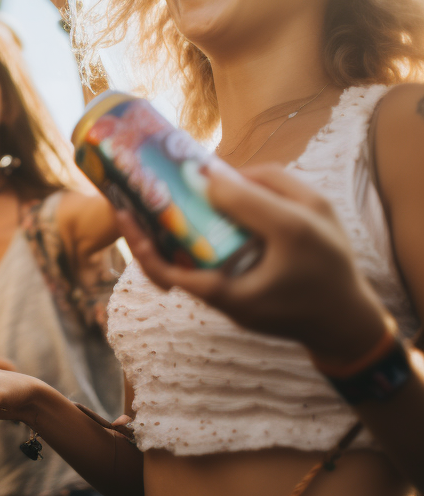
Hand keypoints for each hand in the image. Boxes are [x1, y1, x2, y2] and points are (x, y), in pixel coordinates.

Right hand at [117, 163, 391, 364]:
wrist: (347, 321)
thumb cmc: (290, 315)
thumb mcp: (237, 305)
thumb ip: (193, 280)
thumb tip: (149, 250)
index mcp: (288, 228)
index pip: (229, 190)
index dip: (195, 184)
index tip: (170, 183)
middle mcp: (307, 204)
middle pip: (247, 175)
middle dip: (214, 180)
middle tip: (188, 191)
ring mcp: (320, 202)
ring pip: (266, 174)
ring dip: (236, 182)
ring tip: (213, 197)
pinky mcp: (324, 205)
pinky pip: (282, 183)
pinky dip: (256, 188)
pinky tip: (241, 205)